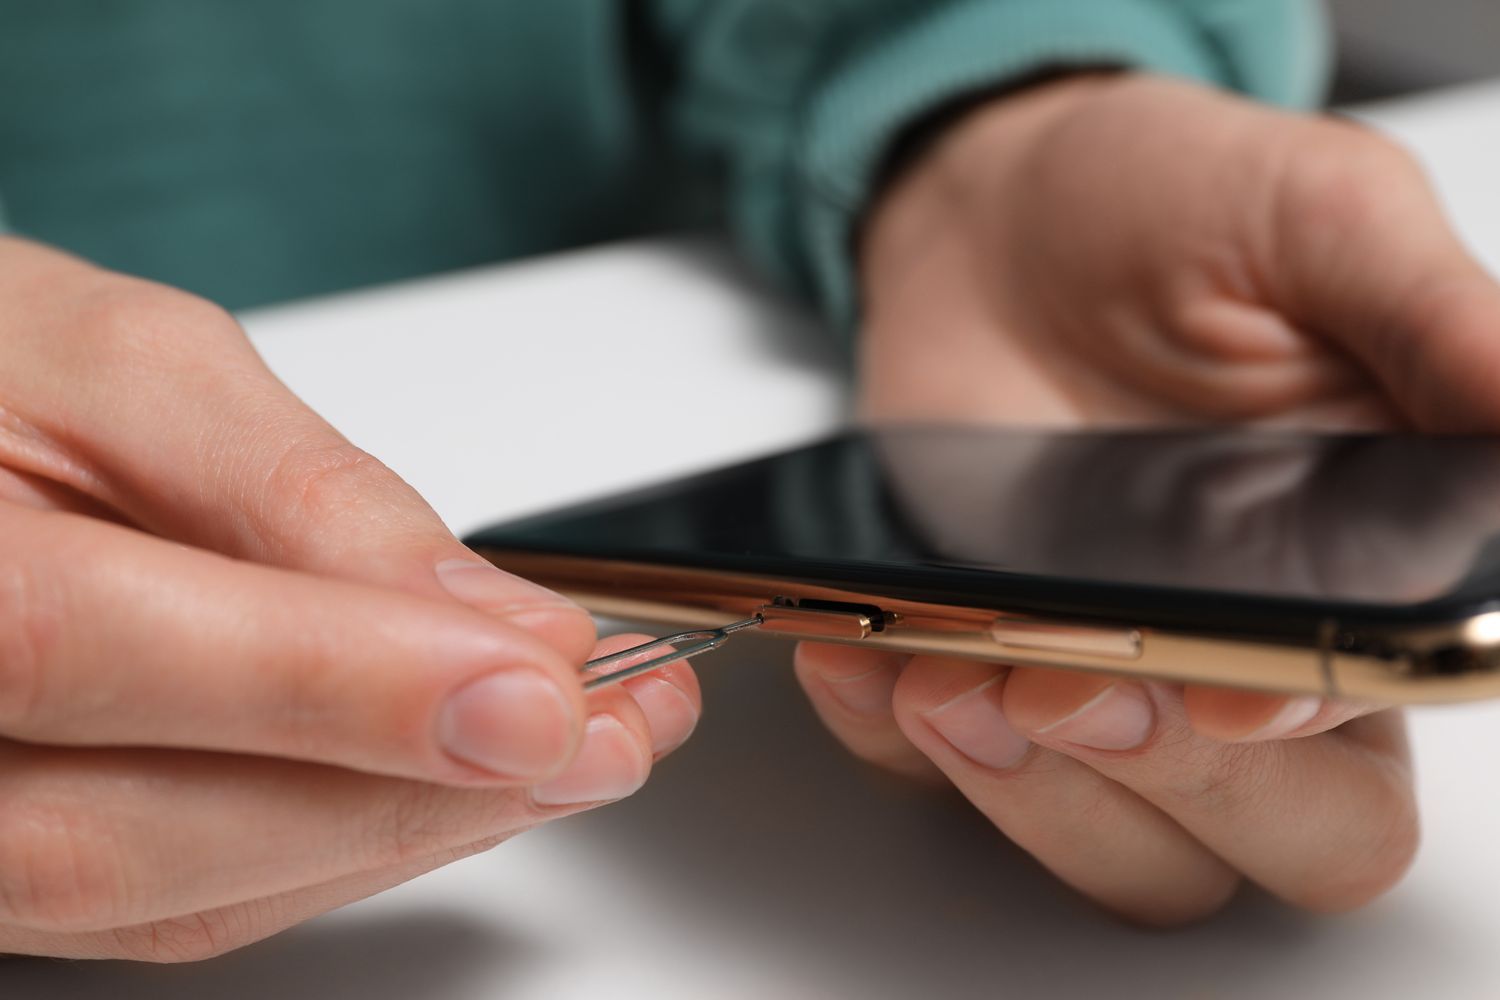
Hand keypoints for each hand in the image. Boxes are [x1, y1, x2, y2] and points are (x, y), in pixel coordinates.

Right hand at [0, 238, 700, 960]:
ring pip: (179, 894)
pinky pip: (186, 899)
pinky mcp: (23, 862)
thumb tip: (479, 617)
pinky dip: (350, 842)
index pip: (83, 649)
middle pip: (134, 833)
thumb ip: (299, 492)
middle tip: (605, 733)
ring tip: (574, 753)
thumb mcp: (127, 365)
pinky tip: (464, 780)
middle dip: (410, 791)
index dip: (332, 685)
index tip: (536, 685)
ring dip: (408, 830)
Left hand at [801, 75, 1499, 923]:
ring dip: (1020, 793)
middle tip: (1067, 689)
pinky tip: (865, 653)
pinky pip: (931, 777)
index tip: (1218, 699)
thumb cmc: (1169, 209)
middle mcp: (1243, 658)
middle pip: (1264, 844)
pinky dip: (889, 741)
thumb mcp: (1320, 219)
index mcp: (1361, 572)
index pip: (1371, 734)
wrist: (1001, 213)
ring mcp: (1103, 678)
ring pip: (1107, 849)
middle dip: (1163, 794)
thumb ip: (1433, 321)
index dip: (1303, 754)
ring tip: (945, 675)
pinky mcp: (974, 667)